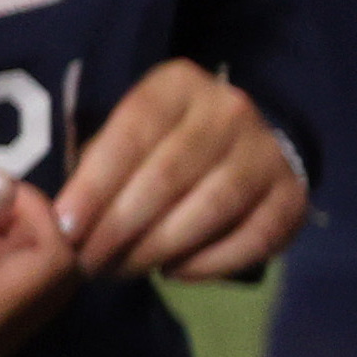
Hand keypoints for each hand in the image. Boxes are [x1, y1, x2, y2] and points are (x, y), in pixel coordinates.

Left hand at [53, 58, 305, 279]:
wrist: (244, 145)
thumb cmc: (162, 145)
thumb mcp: (127, 133)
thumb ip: (97, 164)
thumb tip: (63, 221)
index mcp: (179, 85)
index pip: (134, 130)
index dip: (96, 183)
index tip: (66, 228)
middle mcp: (230, 110)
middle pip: (170, 174)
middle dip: (120, 226)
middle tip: (89, 263)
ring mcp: (268, 152)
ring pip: (211, 207)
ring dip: (159, 248)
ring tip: (123, 271)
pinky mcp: (293, 195)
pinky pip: (253, 238)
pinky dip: (209, 263)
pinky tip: (174, 271)